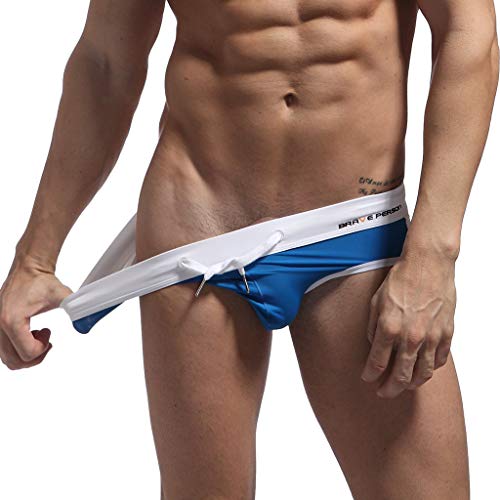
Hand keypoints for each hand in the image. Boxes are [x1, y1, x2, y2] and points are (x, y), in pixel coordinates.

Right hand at [0, 257, 71, 369]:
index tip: (49, 333)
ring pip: (6, 358)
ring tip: (37, 337)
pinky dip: (17, 348)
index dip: (43, 349)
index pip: (27, 353)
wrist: (28, 268)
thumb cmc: (40, 280)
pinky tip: (30, 333)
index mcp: (11, 321)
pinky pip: (3, 348)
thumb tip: (86, 322)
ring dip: (25, 353)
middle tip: (45, 342)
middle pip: (14, 361)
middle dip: (35, 355)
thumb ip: (75, 309)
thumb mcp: (62, 296)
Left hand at [361, 251, 456, 397]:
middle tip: (383, 392)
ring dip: (411, 384)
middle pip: (400, 375)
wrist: (427, 264)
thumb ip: (373, 327)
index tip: (367, 379)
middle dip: (389, 388)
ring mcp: (432, 337)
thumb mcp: (376, 301)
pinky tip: (423, 370)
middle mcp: (411, 337)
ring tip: (403, 386)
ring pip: (422, 374)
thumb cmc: (400, 279)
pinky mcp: (447, 333)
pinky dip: (430, 370)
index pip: (377, 363)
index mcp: (389, 328)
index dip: (370, 375)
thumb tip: (374, 346)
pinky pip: (439, 360)